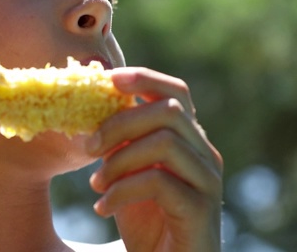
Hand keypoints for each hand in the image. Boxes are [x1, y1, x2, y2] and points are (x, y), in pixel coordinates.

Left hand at [86, 68, 222, 251]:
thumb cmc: (145, 218)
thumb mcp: (127, 172)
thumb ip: (121, 142)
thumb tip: (91, 106)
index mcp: (188, 140)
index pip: (176, 93)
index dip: (144, 79)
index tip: (109, 80)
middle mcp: (205, 154)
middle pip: (169, 111)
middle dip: (121, 123)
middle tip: (89, 146)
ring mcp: (207, 181)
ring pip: (166, 142)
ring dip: (120, 160)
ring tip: (96, 184)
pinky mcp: (202, 210)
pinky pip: (160, 182)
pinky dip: (122, 191)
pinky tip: (102, 207)